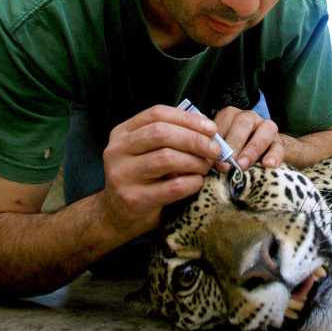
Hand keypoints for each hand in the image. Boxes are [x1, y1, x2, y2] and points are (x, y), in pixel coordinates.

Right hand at [99, 105, 220, 236]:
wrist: (117, 216)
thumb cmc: (142, 179)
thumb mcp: (148, 152)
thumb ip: (171, 137)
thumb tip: (208, 130)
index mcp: (122, 133)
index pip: (157, 114)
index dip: (188, 119)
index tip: (211, 128)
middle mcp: (117, 151)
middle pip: (162, 134)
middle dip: (195, 140)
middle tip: (214, 150)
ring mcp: (123, 176)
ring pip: (167, 158)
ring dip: (195, 161)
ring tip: (205, 168)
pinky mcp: (135, 199)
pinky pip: (174, 186)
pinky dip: (193, 182)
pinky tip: (197, 183)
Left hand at [213, 107, 283, 169]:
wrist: (257, 154)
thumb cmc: (231, 151)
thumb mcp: (220, 146)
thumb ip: (212, 147)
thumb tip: (203, 158)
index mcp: (231, 115)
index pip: (224, 121)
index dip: (218, 140)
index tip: (212, 158)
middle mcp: (249, 117)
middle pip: (244, 123)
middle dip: (234, 144)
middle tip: (227, 163)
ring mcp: (265, 127)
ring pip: (265, 130)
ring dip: (252, 149)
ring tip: (243, 166)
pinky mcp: (278, 141)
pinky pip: (278, 146)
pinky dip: (274, 156)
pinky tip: (268, 165)